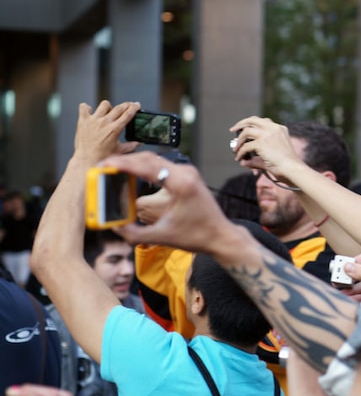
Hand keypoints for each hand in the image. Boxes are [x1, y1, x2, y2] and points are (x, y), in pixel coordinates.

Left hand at [73, 101, 138, 163]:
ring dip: (109, 107)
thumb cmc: (103, 157)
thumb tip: (139, 143)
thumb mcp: (120, 151)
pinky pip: (84, 107)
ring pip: (104, 104)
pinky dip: (88, 108)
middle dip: (126, 105)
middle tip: (128, 105)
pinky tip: (91, 112)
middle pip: (119, 108)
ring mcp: (93, 120)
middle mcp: (104, 122)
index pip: (128, 114)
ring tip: (109, 112)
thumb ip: (131, 145)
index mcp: (115, 129)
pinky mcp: (83, 121)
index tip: (136, 104)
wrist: (87, 160)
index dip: (134, 107)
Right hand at [100, 152, 239, 254]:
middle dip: (124, 161)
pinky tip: (131, 174)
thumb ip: (134, 233)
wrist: (221, 235)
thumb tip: (114, 226)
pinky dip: (144, 167)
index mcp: (181, 183)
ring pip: (155, 159)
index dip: (122, 164)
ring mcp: (188, 172)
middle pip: (148, 158)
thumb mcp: (162, 237)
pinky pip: (162, 165)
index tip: (104, 164)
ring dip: (134, 163)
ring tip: (113, 169)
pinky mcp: (188, 176)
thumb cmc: (197, 236)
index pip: (146, 166)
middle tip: (103, 167)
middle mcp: (186, 173)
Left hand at [229, 116, 301, 182]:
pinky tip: (240, 158)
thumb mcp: (273, 156)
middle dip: (240, 124)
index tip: (243, 128)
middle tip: (233, 130)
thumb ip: (258, 157)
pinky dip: (240, 152)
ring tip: (235, 150)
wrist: (293, 169)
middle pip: (252, 120)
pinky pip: (245, 146)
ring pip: (246, 132)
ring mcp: (267, 135)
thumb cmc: (287, 166)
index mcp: (280, 129)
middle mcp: (273, 128)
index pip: (262, 121)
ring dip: (238, 141)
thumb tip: (243, 161)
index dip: (251, 124)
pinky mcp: (261, 143)